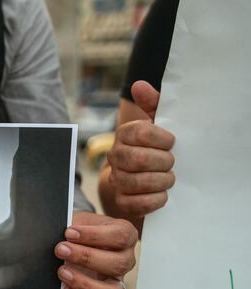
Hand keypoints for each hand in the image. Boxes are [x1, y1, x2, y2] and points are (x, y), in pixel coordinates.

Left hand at [55, 211, 137, 288]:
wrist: (68, 240)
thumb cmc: (74, 229)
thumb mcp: (75, 220)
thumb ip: (70, 225)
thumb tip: (52, 231)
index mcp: (124, 236)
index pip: (121, 237)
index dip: (95, 236)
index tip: (69, 232)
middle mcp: (124, 260)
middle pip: (118, 265)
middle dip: (86, 258)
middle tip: (60, 249)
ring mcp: (115, 283)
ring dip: (85, 284)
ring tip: (62, 272)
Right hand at [105, 81, 175, 217]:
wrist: (140, 179)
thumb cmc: (154, 147)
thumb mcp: (157, 124)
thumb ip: (152, 104)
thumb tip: (140, 85)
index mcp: (125, 134)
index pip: (142, 132)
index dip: (162, 139)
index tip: (172, 142)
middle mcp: (116, 156)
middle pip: (139, 159)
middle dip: (163, 162)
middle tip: (171, 163)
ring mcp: (117, 179)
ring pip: (139, 181)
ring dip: (162, 181)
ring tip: (169, 179)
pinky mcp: (121, 201)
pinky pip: (138, 203)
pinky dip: (156, 200)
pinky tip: (163, 195)